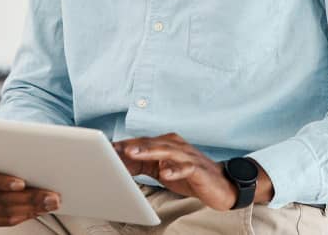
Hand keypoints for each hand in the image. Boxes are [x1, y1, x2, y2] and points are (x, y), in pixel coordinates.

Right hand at [0, 156, 60, 226]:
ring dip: (31, 208)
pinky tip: (36, 210)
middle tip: (49, 196)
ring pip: (5, 210)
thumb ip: (13, 153)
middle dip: (29, 197)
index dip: (3, 182)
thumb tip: (38, 155)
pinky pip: (4, 221)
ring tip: (48, 203)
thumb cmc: (2, 158)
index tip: (22, 183)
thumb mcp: (4, 150)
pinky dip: (23, 216)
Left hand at [114, 133, 272, 209]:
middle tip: (113, 148)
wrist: (222, 185)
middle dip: (131, 145)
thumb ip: (143, 165)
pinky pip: (186, 167)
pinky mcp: (198, 169)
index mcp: (165, 144)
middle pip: (150, 143)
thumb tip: (118, 164)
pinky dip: (175, 169)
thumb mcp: (162, 170)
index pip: (141, 142)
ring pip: (165, 151)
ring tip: (132, 154)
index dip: (124, 145)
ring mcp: (187, 156)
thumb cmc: (189, 176)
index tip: (105, 149)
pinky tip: (164, 173)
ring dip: (148, 151)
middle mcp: (175, 145)